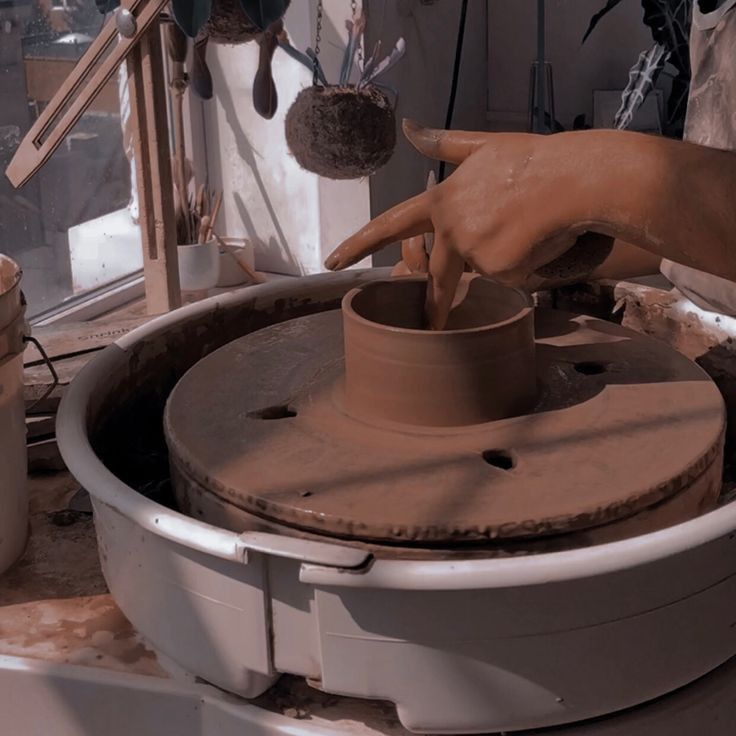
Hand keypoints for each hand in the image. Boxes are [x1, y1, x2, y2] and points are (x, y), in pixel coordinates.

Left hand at [325, 120, 602, 327]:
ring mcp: (473, 252)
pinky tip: (537, 241)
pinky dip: (523, 265)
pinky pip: (509, 277)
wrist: (575, 180)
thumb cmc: (532, 160)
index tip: (332, 260)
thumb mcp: (485, 146)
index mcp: (442, 201)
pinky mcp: (499, 272)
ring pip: (485, 270)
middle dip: (436, 303)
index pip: (390, 226)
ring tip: (529, 226)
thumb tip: (411, 127)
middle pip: (439, 275)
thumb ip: (445, 145)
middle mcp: (451, 229)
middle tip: (431, 321)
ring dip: (504, 256)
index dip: (359, 244)